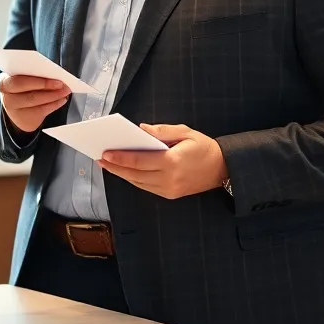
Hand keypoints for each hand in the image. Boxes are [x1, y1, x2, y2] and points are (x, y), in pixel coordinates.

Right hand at [0, 74, 71, 133]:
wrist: (17, 108)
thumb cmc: (23, 88)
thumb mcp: (22, 78)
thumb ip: (33, 75)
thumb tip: (54, 74)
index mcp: (4, 82)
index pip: (18, 81)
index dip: (37, 80)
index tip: (54, 74)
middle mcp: (7, 98)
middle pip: (28, 93)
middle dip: (47, 88)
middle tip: (62, 85)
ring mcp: (15, 111)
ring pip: (36, 102)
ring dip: (54, 96)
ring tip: (65, 91)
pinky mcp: (25, 120)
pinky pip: (42, 111)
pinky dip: (54, 104)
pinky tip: (61, 100)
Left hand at [97, 124, 227, 198]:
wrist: (224, 168)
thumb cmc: (204, 147)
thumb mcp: (185, 132)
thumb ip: (162, 131)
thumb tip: (141, 129)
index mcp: (172, 162)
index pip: (138, 161)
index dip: (119, 158)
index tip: (105, 153)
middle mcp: (169, 179)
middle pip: (134, 174)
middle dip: (115, 166)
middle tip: (100, 158)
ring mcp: (169, 190)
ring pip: (138, 182)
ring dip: (121, 174)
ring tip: (108, 164)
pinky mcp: (170, 195)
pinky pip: (146, 187)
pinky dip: (133, 179)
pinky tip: (124, 171)